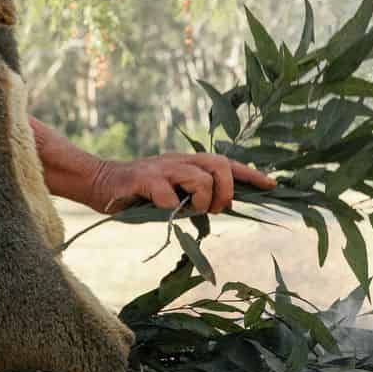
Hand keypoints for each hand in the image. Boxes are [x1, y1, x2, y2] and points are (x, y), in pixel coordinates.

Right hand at [89, 151, 275, 216]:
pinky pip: (169, 196)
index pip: (226, 163)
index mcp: (189, 163)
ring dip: (202, 201)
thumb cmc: (140, 193)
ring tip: (191, 211)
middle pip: (219, 165)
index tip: (272, 185)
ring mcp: (162, 168)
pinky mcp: (143, 179)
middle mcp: (179, 161)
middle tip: (216, 209)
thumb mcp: (173, 192)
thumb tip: (223, 207)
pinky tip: (162, 211)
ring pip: (200, 179)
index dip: (250, 174)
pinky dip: (172, 208)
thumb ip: (195, 196)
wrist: (100, 182)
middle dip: (226, 191)